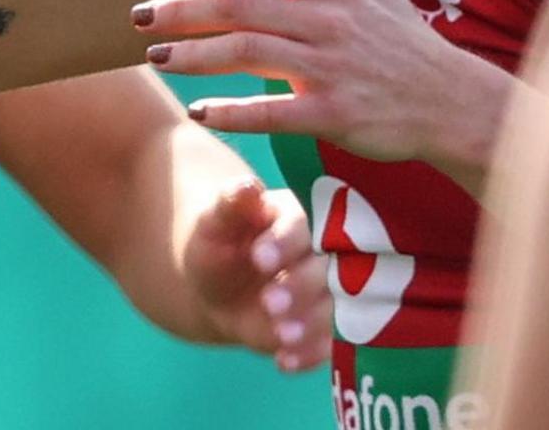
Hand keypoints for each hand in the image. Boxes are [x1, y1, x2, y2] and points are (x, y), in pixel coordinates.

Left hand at [131, 0, 512, 182]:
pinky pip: (276, 113)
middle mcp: (326, 20)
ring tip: (156, 58)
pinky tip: (201, 111)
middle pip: (240, 5)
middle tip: (138, 17)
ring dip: (195, 56)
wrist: (454, 102)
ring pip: (249, 54)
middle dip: (182, 9)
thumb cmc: (402, 37)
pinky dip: (235, 113)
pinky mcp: (336, 113)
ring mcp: (331, 67)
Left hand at [182, 181, 332, 371]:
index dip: (283, 242)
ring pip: (334, 308)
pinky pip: (327, 343)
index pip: (301, 226)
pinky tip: (285, 361)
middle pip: (327, 269)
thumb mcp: (214, 224)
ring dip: (310, 324)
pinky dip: (310, 354)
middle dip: (301, 287)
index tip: (258, 258)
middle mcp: (324, 254)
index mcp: (299, 217)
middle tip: (270, 303)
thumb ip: (229, 205)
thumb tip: (245, 186)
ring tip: (281, 336)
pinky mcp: (324, 327)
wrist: (217, 285)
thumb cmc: (218, 243)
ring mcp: (329, 292)